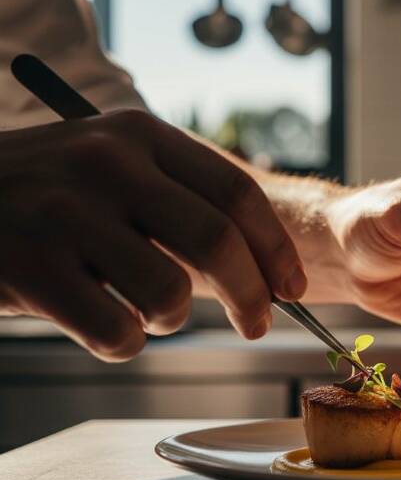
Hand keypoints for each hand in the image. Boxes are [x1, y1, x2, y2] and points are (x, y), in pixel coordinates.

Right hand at [0, 110, 304, 360]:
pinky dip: (124, 344)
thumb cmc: (47, 193)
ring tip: (145, 311)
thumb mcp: (113, 164)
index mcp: (139, 136)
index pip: (237, 195)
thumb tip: (264, 266)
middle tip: (258, 325)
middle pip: (218, 242)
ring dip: (172, 320)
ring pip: (169, 294)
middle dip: (253, 297)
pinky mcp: (31, 267)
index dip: (276, 250)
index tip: (292, 289)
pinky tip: (104, 325)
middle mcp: (107, 164)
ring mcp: (64, 213)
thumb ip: (181, 198)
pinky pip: (117, 332)